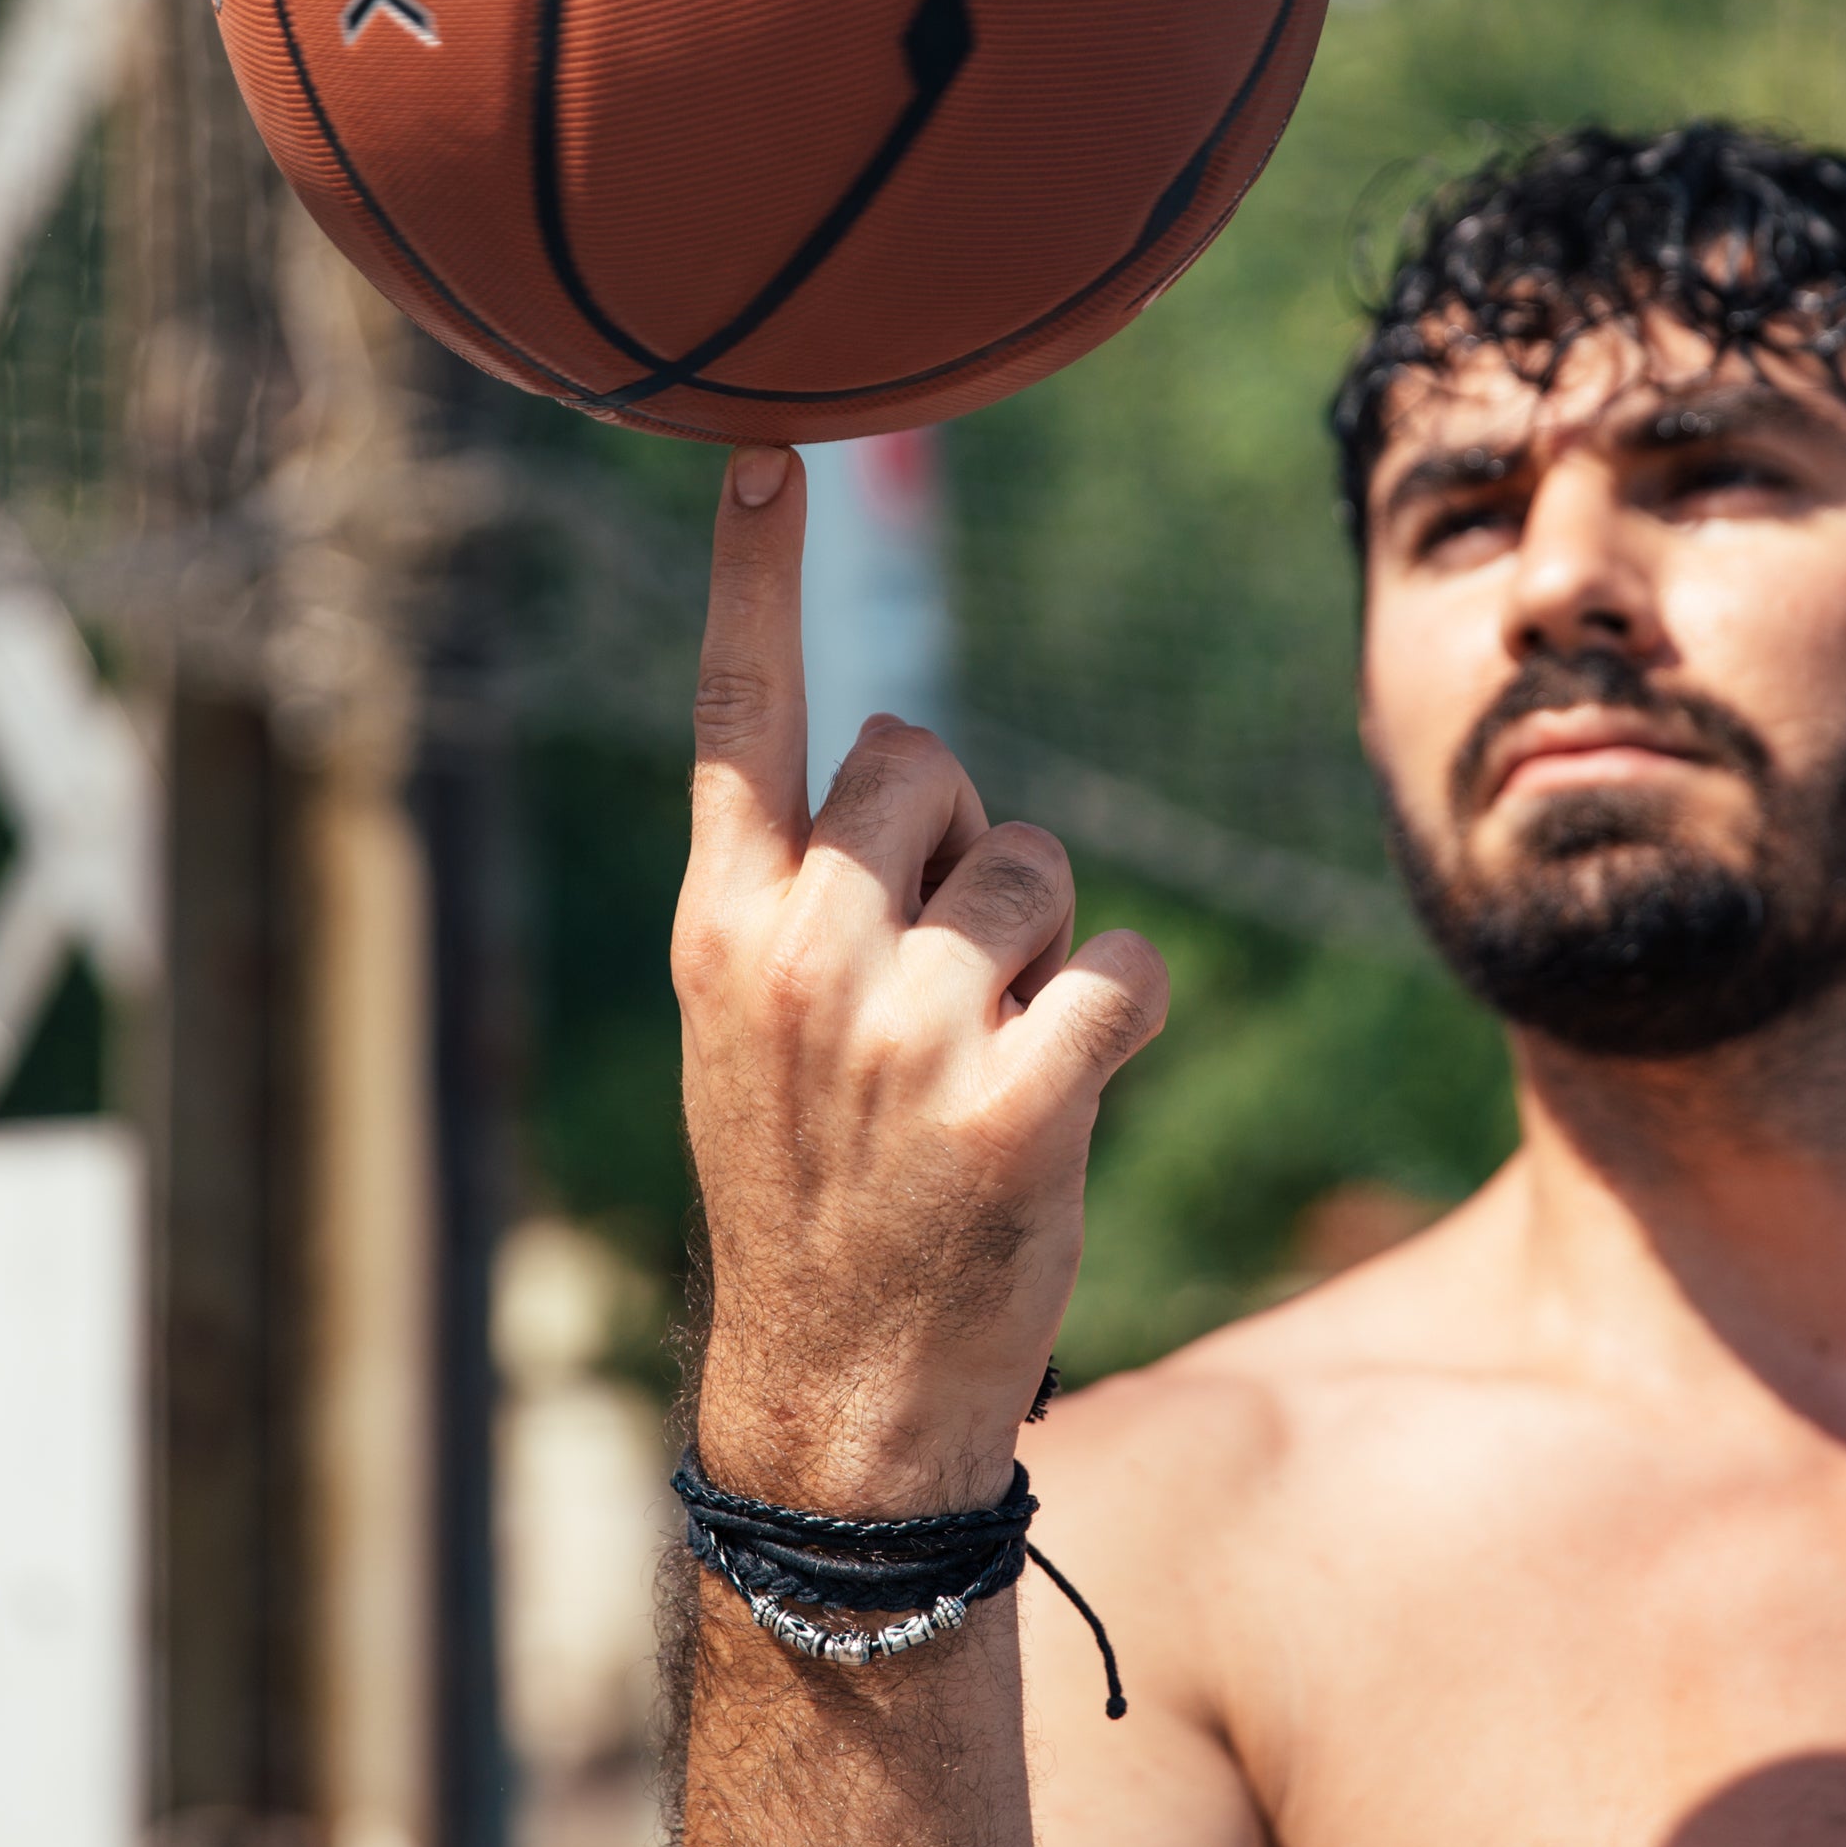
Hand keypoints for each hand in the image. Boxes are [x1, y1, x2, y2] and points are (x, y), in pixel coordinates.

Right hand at [674, 444, 1169, 1519]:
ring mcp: (901, 1028)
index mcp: (720, 928)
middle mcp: (797, 955)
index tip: (769, 451)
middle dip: (962, 838)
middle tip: (936, 977)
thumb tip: (921, 745)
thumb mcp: (757, 1031)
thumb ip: (810, 886)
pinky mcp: (1012, 1101)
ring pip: (1039, 865)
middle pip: (930, 760)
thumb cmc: (819, 1188)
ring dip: (1044, 947)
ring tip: (983, 1062)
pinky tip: (1068, 1095)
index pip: (741, 718)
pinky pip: (1124, 971)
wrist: (839, 1396)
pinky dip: (1122, 1018)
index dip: (756, 578)